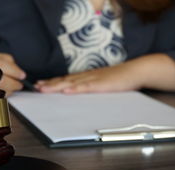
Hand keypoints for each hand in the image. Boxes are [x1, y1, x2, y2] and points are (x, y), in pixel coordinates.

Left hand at [35, 54, 174, 93]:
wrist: (137, 71)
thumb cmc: (121, 79)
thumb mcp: (104, 84)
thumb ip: (92, 88)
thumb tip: (80, 94)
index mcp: (88, 77)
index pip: (67, 80)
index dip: (53, 83)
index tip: (41, 85)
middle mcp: (88, 76)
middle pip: (65, 80)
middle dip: (50, 84)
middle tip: (37, 87)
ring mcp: (95, 79)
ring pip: (72, 83)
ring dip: (57, 86)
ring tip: (45, 89)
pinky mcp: (102, 84)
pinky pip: (86, 86)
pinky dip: (75, 88)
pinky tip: (66, 90)